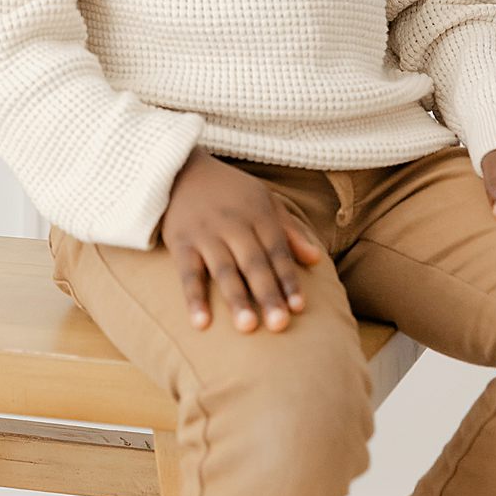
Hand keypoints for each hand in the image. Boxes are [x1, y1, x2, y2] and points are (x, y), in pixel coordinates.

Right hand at [158, 147, 326, 334]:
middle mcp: (233, 224)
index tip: (300, 308)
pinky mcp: (180, 241)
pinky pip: (187, 273)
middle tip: (280, 325)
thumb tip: (317, 260)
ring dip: (236, 298)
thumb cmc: (227, 190)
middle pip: (254, 264)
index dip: (288, 280)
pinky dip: (194, 298)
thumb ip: (289, 230)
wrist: (178, 167)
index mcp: (257, 215)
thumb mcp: (263, 199)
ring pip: (224, 270)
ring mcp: (205, 233)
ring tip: (248, 327)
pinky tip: (201, 323)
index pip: (277, 252)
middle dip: (268, 294)